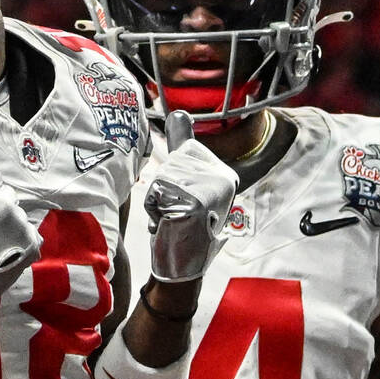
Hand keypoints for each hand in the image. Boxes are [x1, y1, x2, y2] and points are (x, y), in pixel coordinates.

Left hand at [144, 111, 238, 281]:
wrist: (181, 266)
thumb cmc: (181, 224)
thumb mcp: (186, 181)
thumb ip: (183, 145)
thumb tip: (179, 112)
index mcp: (226, 174)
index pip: (184, 152)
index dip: (175, 178)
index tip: (187, 202)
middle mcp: (223, 178)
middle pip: (171, 163)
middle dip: (164, 188)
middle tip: (177, 212)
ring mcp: (209, 189)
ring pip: (162, 176)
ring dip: (158, 199)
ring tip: (172, 219)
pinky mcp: (194, 201)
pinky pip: (156, 191)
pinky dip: (154, 209)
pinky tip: (168, 223)